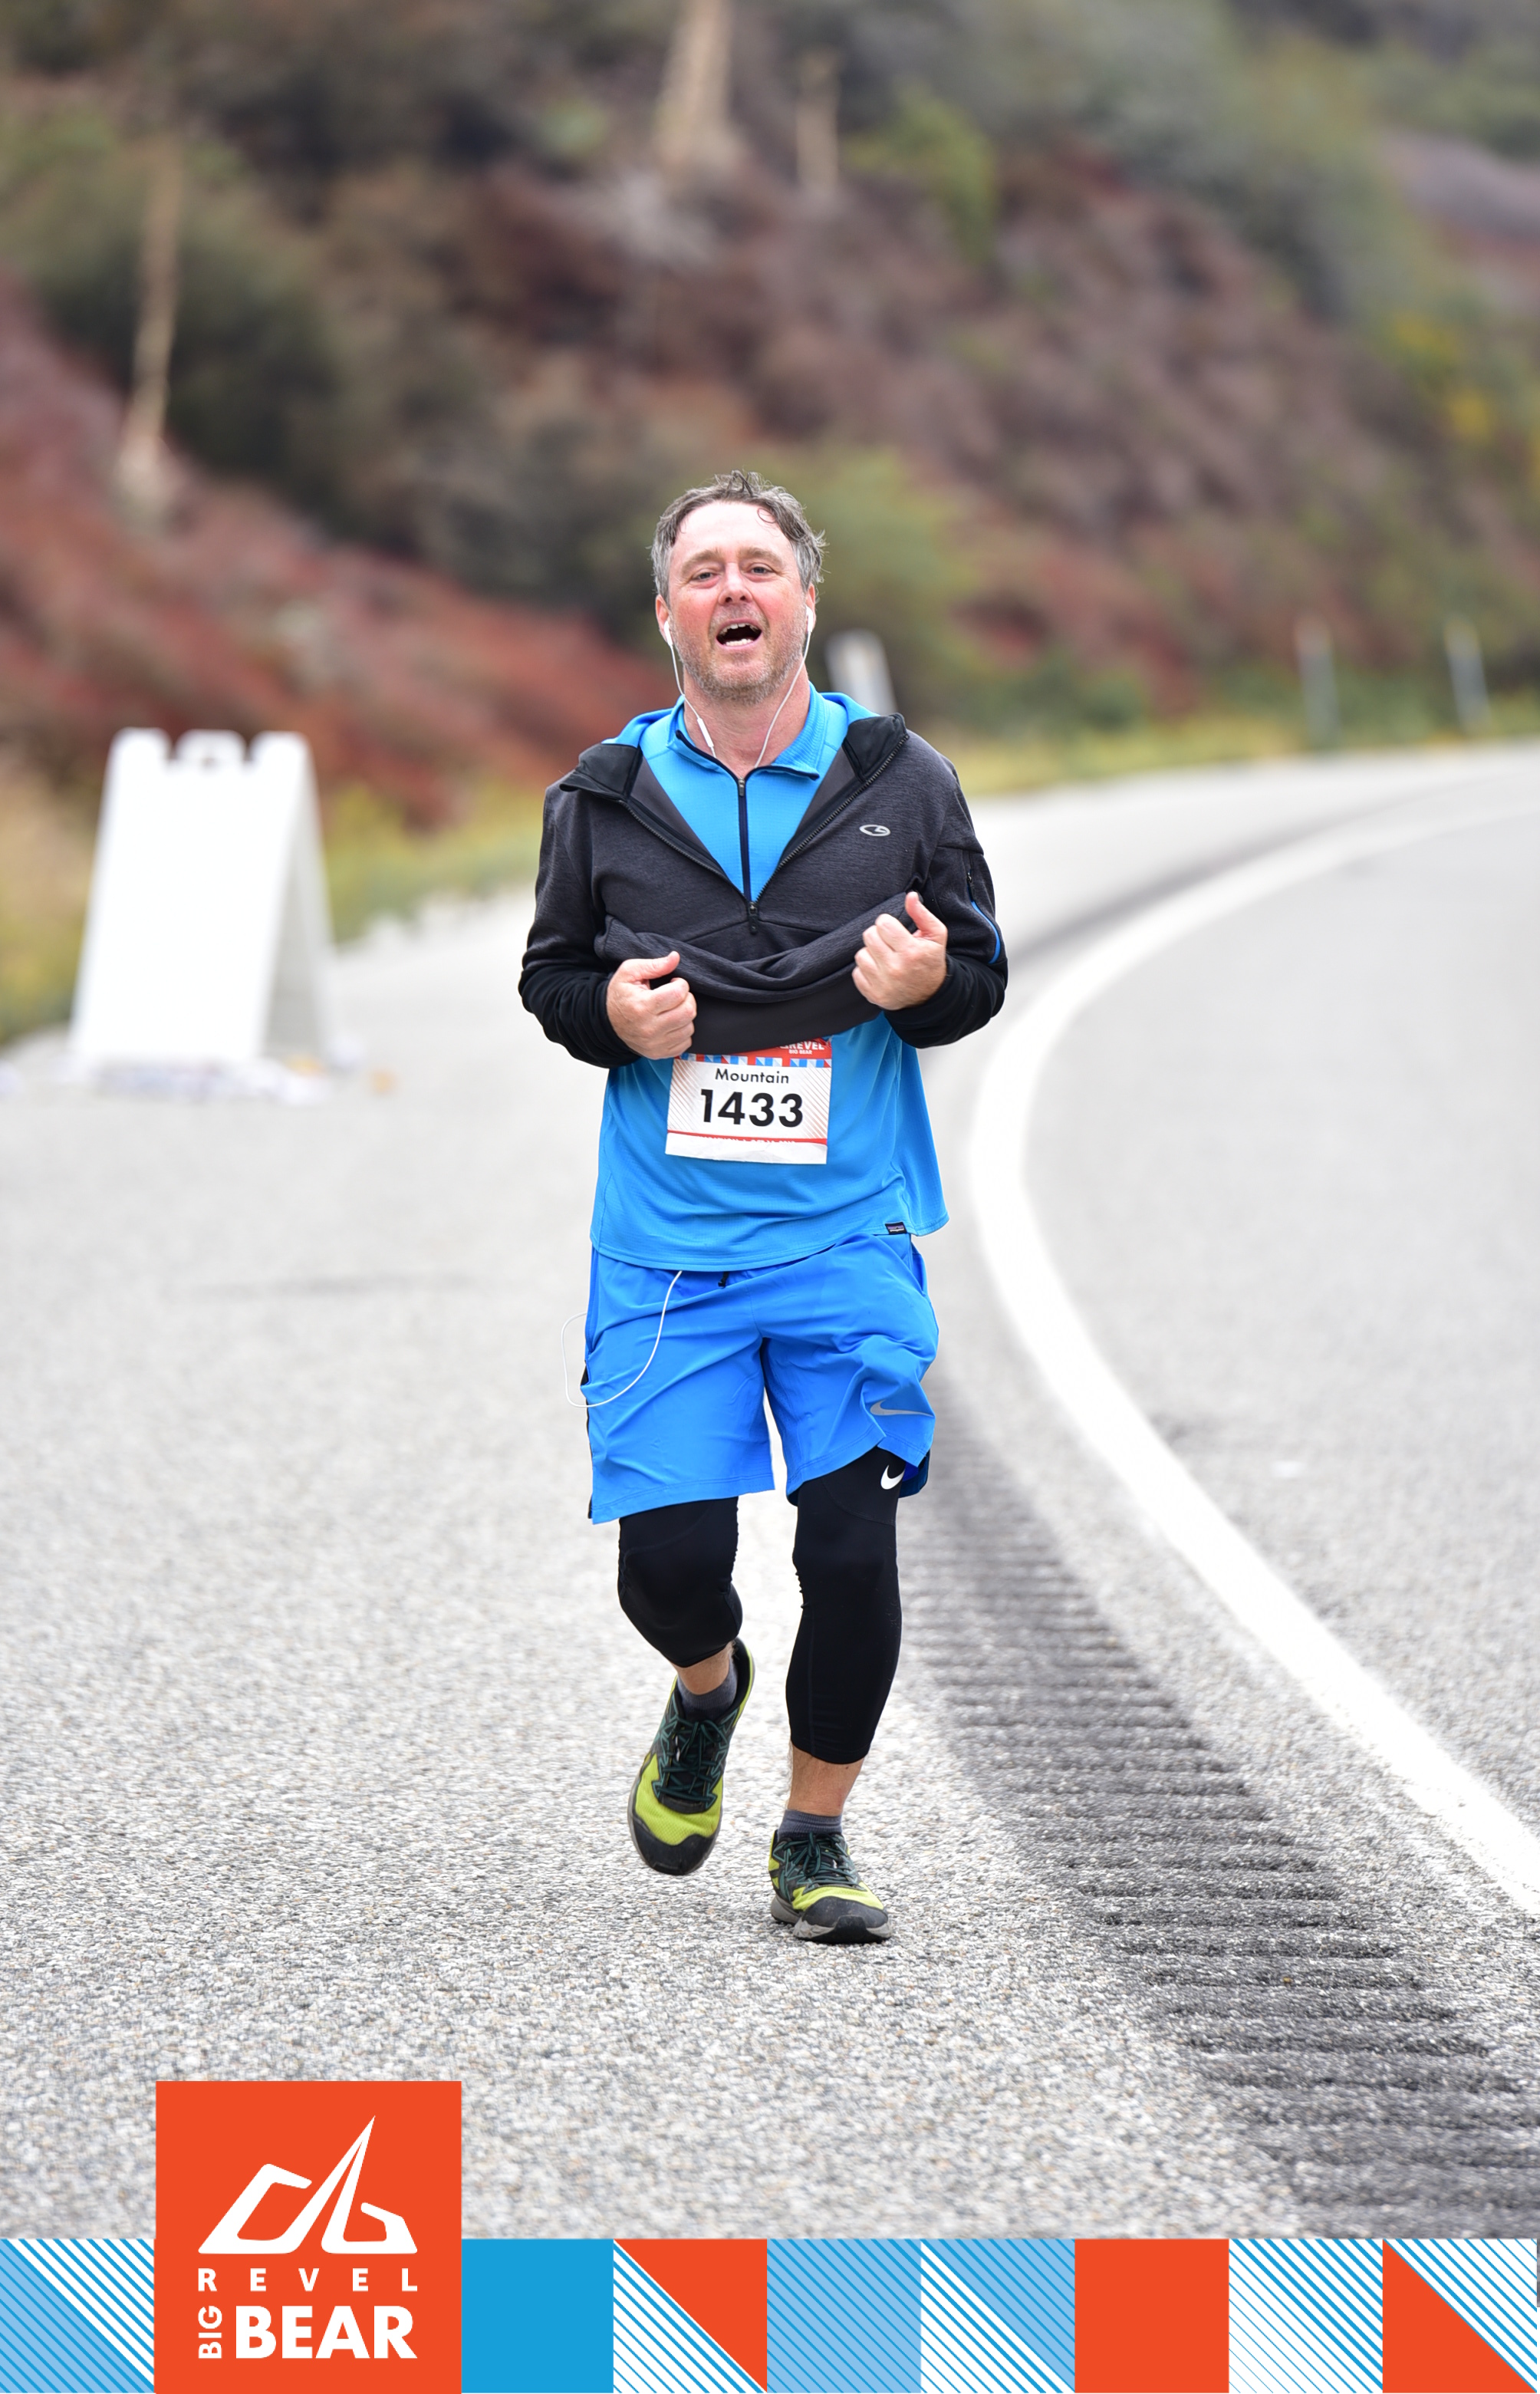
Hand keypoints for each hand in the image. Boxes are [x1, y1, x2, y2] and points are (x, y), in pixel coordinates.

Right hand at [606, 952, 696, 1058]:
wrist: (605, 1023)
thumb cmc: (619, 996)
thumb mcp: (629, 972)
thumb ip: (654, 965)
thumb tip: (675, 957)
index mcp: (642, 1006)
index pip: (679, 993)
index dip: (681, 984)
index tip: (673, 983)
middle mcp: (649, 1028)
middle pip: (688, 1011)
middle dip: (687, 999)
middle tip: (676, 995)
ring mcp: (655, 1043)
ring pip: (689, 1027)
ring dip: (685, 1015)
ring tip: (672, 1009)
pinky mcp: (659, 1053)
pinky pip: (685, 1043)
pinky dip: (682, 1031)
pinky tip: (671, 1023)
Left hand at [852, 892, 947, 1010]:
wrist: (931, 996)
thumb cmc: (931, 961)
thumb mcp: (936, 936)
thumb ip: (922, 914)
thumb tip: (909, 896)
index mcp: (911, 952)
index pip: (883, 923)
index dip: (888, 923)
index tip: (895, 931)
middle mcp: (895, 969)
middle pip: (869, 936)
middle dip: (879, 936)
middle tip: (890, 943)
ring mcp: (883, 984)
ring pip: (860, 954)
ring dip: (871, 953)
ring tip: (885, 957)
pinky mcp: (873, 995)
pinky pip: (857, 972)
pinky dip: (866, 970)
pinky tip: (880, 970)